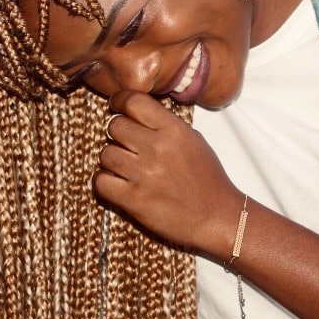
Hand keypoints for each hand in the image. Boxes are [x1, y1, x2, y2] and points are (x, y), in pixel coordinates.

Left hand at [95, 90, 243, 256]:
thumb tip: (137, 113)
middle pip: (115, 126)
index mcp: (174, 131)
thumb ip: (166, 125)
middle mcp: (158, 148)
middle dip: (117, 134)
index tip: (117, 107)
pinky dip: (104, 181)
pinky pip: (101, 181)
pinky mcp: (134, 199)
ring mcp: (144, 174)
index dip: (120, 101)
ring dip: (111, 160)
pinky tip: (116, 183)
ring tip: (125, 167)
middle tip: (126, 145)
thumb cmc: (208, 180)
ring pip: (105, 153)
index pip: (134, 101)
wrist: (217, 217)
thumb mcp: (194, 141)